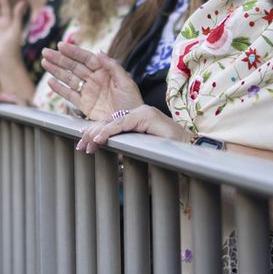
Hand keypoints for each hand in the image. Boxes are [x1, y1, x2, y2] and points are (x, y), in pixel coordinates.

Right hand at [41, 42, 143, 121]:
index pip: (86, 58)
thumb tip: (98, 51)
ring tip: (44, 63)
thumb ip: (112, 66)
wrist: (131, 123)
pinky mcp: (84, 105)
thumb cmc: (132, 102)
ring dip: (56, 70)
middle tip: (45, 52)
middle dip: (59, 59)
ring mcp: (88, 92)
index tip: (61, 46)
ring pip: (69, 78)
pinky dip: (59, 89)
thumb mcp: (126, 82)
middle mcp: (94, 79)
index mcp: (104, 71)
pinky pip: (70, 95)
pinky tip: (50, 82)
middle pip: (74, 66)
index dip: (73, 52)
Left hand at [75, 106, 191, 152]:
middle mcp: (139, 113)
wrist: (191, 151)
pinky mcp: (147, 116)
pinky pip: (123, 123)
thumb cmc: (170, 154)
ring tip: (87, 143)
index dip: (96, 131)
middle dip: (92, 133)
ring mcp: (143, 113)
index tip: (83, 140)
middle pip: (109, 121)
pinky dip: (109, 131)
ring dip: (97, 133)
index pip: (112, 124)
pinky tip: (99, 139)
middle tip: (81, 145)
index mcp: (137, 120)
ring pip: (113, 121)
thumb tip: (114, 160)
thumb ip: (129, 151)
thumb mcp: (143, 151)